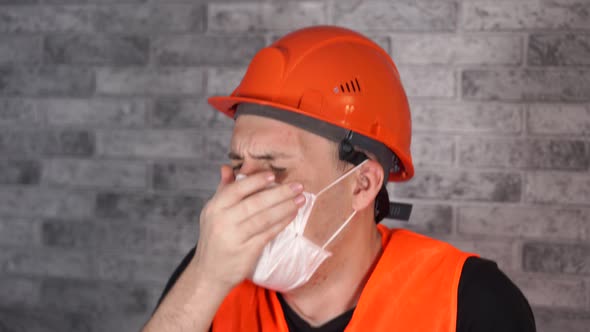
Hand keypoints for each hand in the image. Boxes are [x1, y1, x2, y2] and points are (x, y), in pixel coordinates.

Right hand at [192, 165, 304, 290]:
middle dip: (280, 193)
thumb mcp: (213, 213)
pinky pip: (268, 233)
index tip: (273, 176)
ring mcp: (235, 237)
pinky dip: (282, 223)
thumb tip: (227, 167)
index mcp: (214, 207)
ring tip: (300, 199)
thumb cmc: (215, 238)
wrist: (209, 273)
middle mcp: (223, 221)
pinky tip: (292, 215)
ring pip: (264, 218)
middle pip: (255, 203)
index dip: (256, 181)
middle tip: (298, 186)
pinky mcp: (246, 252)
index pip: (237, 189)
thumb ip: (223, 190)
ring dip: (285, 207)